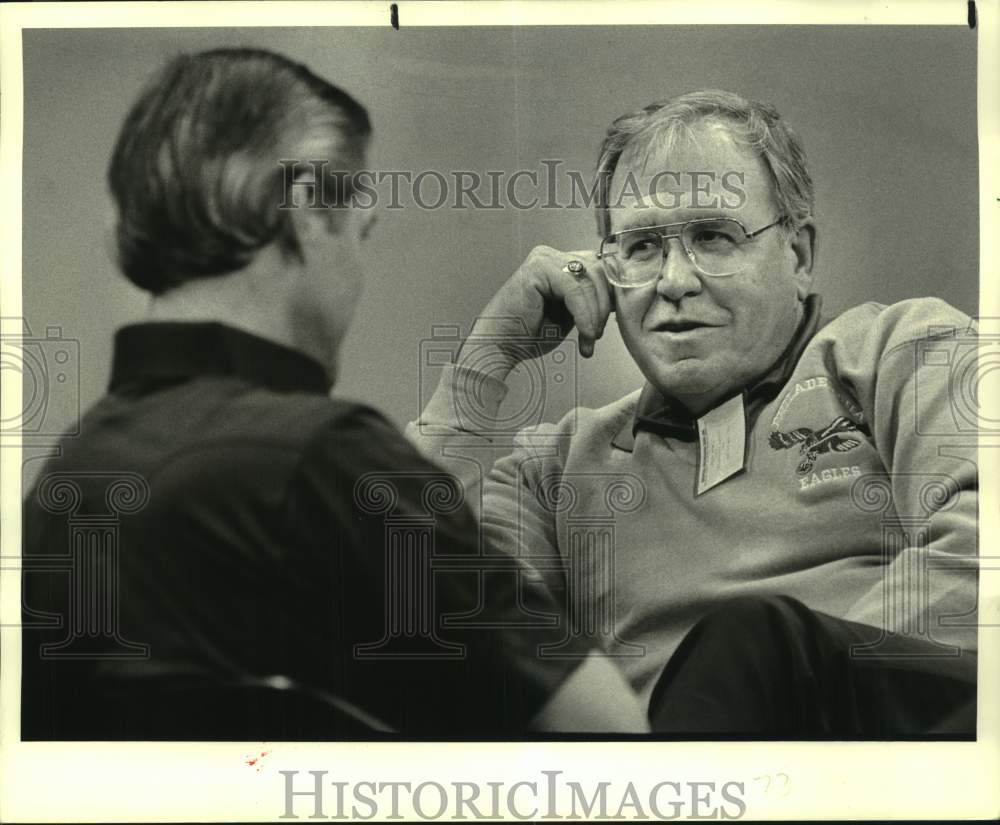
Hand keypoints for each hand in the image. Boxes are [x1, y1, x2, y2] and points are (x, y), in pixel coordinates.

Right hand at [459, 246, 612, 376]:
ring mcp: (544, 258)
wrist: (500, 347)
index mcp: (559, 262)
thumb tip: (617, 296)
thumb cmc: (531, 334)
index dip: (610, 294)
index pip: (599, 268)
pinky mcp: (538, 269)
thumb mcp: (570, 314)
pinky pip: (575, 290)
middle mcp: (551, 255)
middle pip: (598, 270)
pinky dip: (584, 314)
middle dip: (603, 305)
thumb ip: (589, 300)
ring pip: (590, 279)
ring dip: (595, 313)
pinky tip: (584, 334)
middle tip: (596, 335)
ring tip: (589, 338)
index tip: (609, 322)